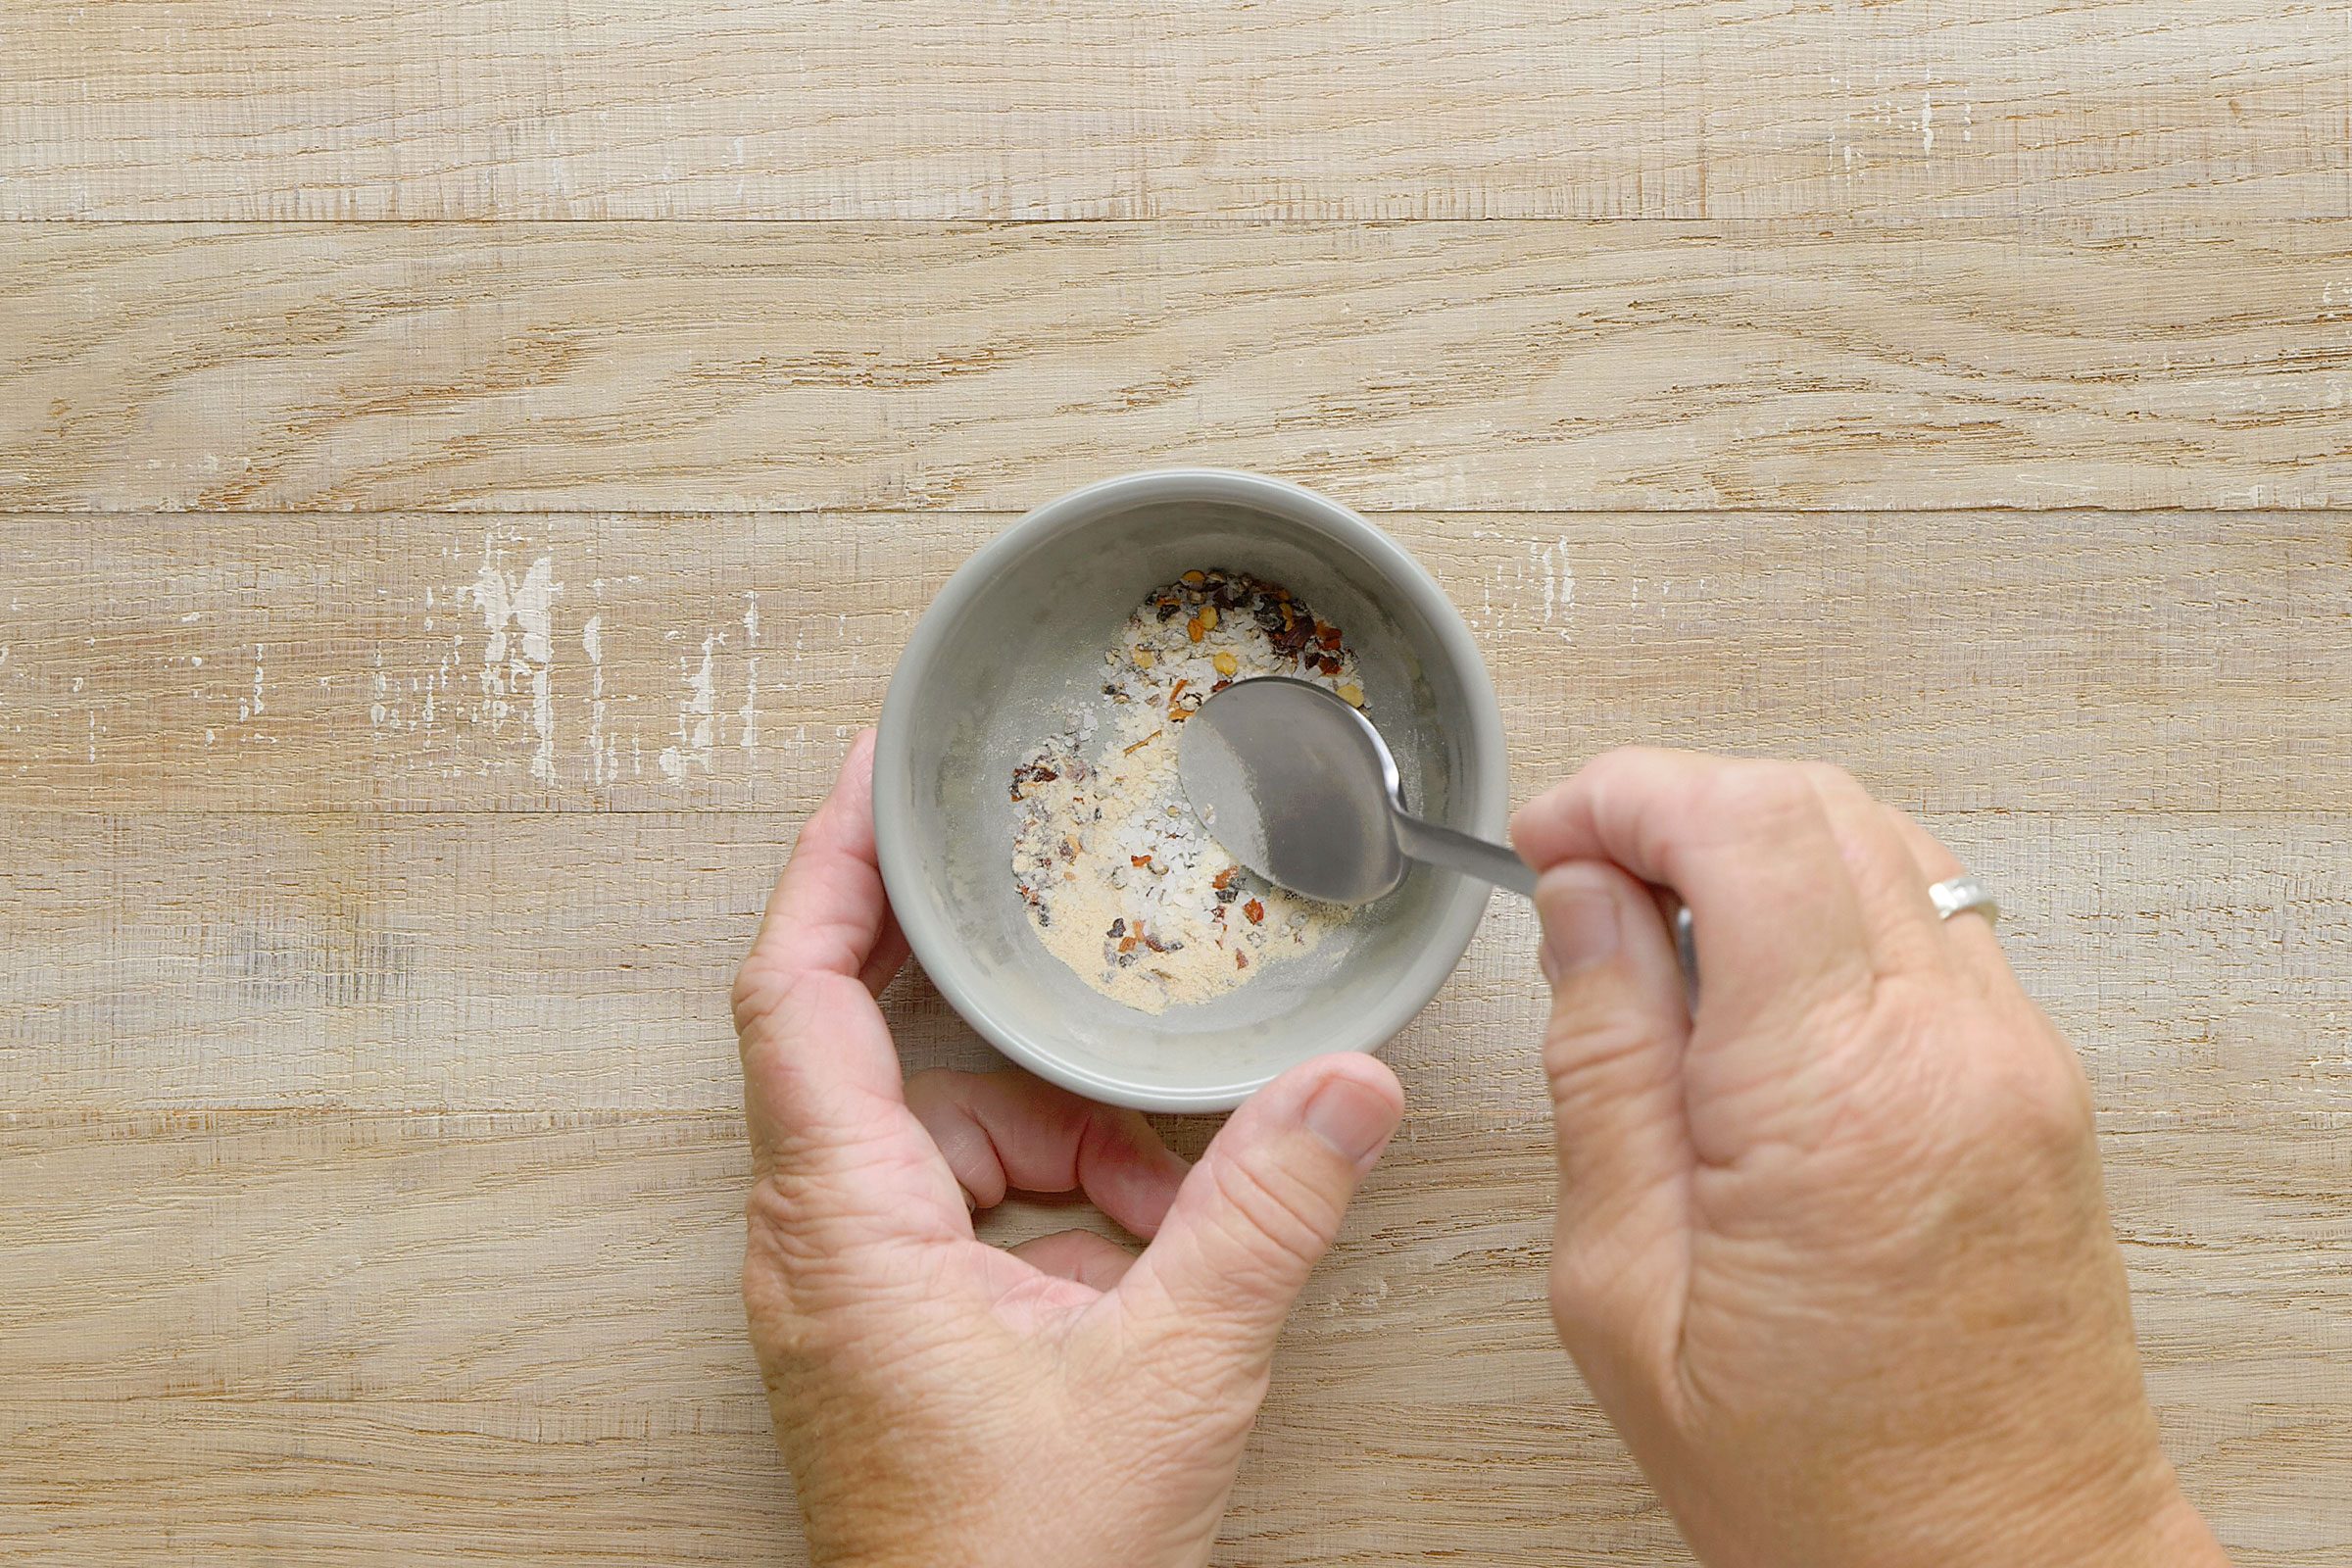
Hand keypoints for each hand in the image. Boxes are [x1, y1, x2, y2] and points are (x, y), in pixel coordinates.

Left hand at [734, 731, 1405, 1567]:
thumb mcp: (1171, 1374)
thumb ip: (1264, 1215)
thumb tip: (1346, 1090)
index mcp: (842, 1226)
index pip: (794, 993)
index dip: (827, 866)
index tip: (873, 776)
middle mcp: (817, 1247)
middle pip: (883, 1055)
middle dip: (999, 1019)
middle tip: (1068, 941)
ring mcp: (847, 1296)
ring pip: (943, 1141)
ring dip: (1059, 1143)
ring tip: (1166, 1199)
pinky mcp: (888, 1337)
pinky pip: (963, 1217)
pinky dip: (1056, 1210)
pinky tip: (1143, 1260)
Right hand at [1512, 749, 2227, 1567]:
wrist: (1999, 1565)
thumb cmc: (1821, 1476)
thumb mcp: (1626, 1291)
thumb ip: (1604, 1067)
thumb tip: (1584, 909)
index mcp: (1835, 1098)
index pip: (1744, 827)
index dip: (1624, 794)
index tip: (1549, 836)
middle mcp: (1951, 1049)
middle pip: (1815, 805)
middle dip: (1676, 804)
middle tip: (1583, 875)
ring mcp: (2015, 1057)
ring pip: (1878, 840)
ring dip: (1751, 847)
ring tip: (1658, 939)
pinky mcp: (2036, 1081)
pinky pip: (1925, 916)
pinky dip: (1823, 904)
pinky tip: (1751, 989)